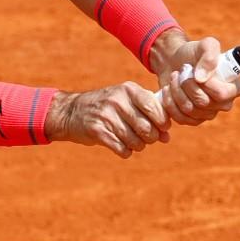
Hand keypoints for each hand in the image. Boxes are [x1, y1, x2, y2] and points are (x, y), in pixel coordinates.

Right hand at [44, 82, 170, 157]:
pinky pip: (121, 148)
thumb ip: (149, 114)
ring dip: (138, 146)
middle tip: (146, 138)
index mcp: (129, 89)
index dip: (163, 122)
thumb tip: (167, 137)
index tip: (161, 128)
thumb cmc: (108, 107)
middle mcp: (118, 100)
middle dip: (151, 138)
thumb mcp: (127, 101)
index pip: (155, 107)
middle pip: (147, 128)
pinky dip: (125, 151)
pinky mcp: (97, 131)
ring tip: (133, 142)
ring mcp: (106, 116)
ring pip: (135, 141)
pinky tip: (122, 147)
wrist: (72, 112)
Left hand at [150, 33, 239, 125]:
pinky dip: (170, 102)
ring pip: (189, 110)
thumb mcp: (205, 44)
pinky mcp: (193, 120)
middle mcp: (224, 104)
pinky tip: (168, 89)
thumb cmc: (194, 53)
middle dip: (186, 84)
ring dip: (176, 90)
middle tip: (181, 71)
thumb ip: (209, 55)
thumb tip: (202, 78)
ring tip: (174, 77)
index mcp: (234, 87)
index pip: (222, 94)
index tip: (193, 70)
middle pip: (203, 102)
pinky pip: (180, 118)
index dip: (205, 84)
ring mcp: (208, 114)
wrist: (175, 62)